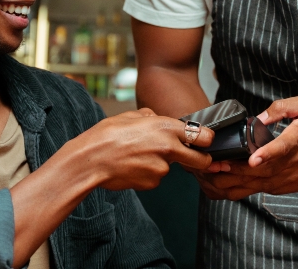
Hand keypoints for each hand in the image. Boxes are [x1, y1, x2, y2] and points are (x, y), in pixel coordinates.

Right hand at [72, 108, 213, 191]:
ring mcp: (162, 168)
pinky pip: (156, 177)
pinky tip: (132, 166)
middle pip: (200, 160)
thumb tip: (157, 118)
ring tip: (137, 156)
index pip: (203, 135)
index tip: (206, 142)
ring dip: (160, 163)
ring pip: (170, 167)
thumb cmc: (107, 135)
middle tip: (195, 158)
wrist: (90, 160)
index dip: (207, 140)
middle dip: (201, 160)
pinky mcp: (152, 183)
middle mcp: (169, 148)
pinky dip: (148, 173)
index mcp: (166, 127)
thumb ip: (151, 117)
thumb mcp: (131, 115)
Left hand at [198, 96, 297, 200]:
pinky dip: (252, 188)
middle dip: (237, 169)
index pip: (283, 147)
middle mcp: (297, 160)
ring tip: (217, 176)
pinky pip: (271, 190)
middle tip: (215, 165)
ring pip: (264, 184)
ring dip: (240, 181)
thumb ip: (282, 107)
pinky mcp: (297, 186)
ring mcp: (297, 176)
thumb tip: (259, 117)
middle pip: (265, 170)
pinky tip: (235, 184)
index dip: (267, 153)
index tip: (252, 159)